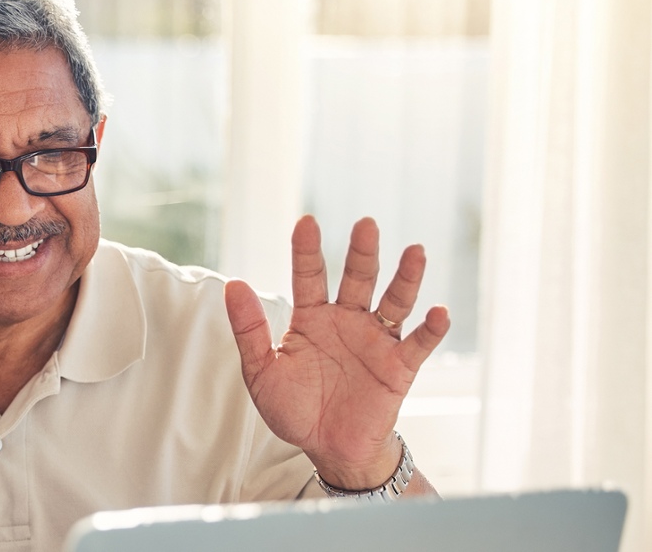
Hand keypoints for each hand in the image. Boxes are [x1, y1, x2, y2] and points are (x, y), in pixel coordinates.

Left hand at [224, 216, 448, 490]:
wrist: (328, 448)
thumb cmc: (294, 408)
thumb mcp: (261, 372)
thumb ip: (249, 330)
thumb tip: (233, 285)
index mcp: (311, 318)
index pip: (309, 276)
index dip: (307, 251)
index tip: (306, 222)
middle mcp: (347, 321)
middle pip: (357, 279)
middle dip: (362, 253)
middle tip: (365, 225)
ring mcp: (375, 341)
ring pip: (394, 302)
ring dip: (406, 278)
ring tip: (415, 252)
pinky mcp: (399, 367)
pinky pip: (418, 343)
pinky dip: (431, 328)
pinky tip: (438, 311)